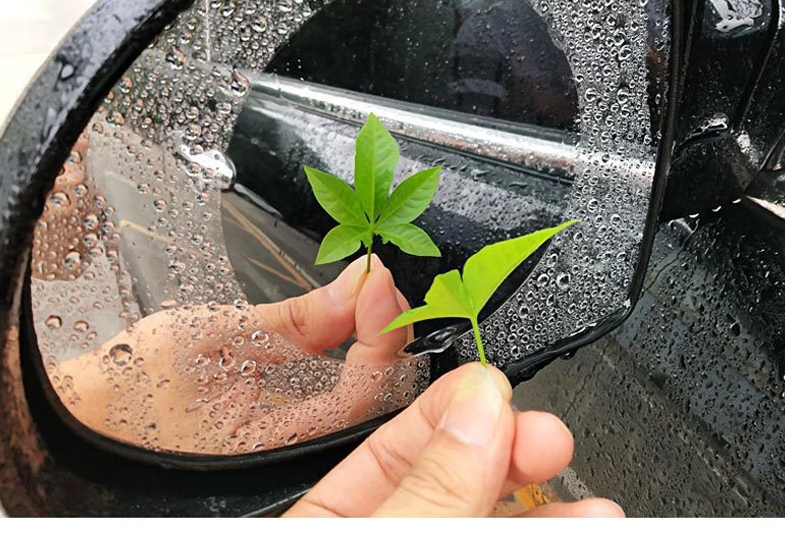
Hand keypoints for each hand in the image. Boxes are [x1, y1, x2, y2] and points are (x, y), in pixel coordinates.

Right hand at [53, 255, 420, 453]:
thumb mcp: (214, 338)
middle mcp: (293, 461)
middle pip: (377, 400)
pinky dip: (352, 354)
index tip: (375, 279)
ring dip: (375, 341)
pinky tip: (351, 323)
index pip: (364, 392)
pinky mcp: (282, 437)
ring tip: (371, 294)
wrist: (86, 419)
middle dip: (388, 333)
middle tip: (379, 284)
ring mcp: (289, 451)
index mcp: (276, 447)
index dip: (380, 331)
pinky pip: (339, 400)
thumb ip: (297, 318)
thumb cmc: (128, 391)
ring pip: (364, 401)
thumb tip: (356, 286)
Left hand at [285, 362, 624, 517]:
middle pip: (448, 478)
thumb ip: (420, 481)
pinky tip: (578, 525)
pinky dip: (540, 531)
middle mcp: (374, 530)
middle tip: (550, 436)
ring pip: (483, 517)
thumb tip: (478, 408)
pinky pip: (499, 539)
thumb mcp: (364, 535)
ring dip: (544, 506)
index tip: (493, 386)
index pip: (383, 442)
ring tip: (595, 506)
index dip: (442, 406)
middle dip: (507, 452)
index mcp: (319, 518)